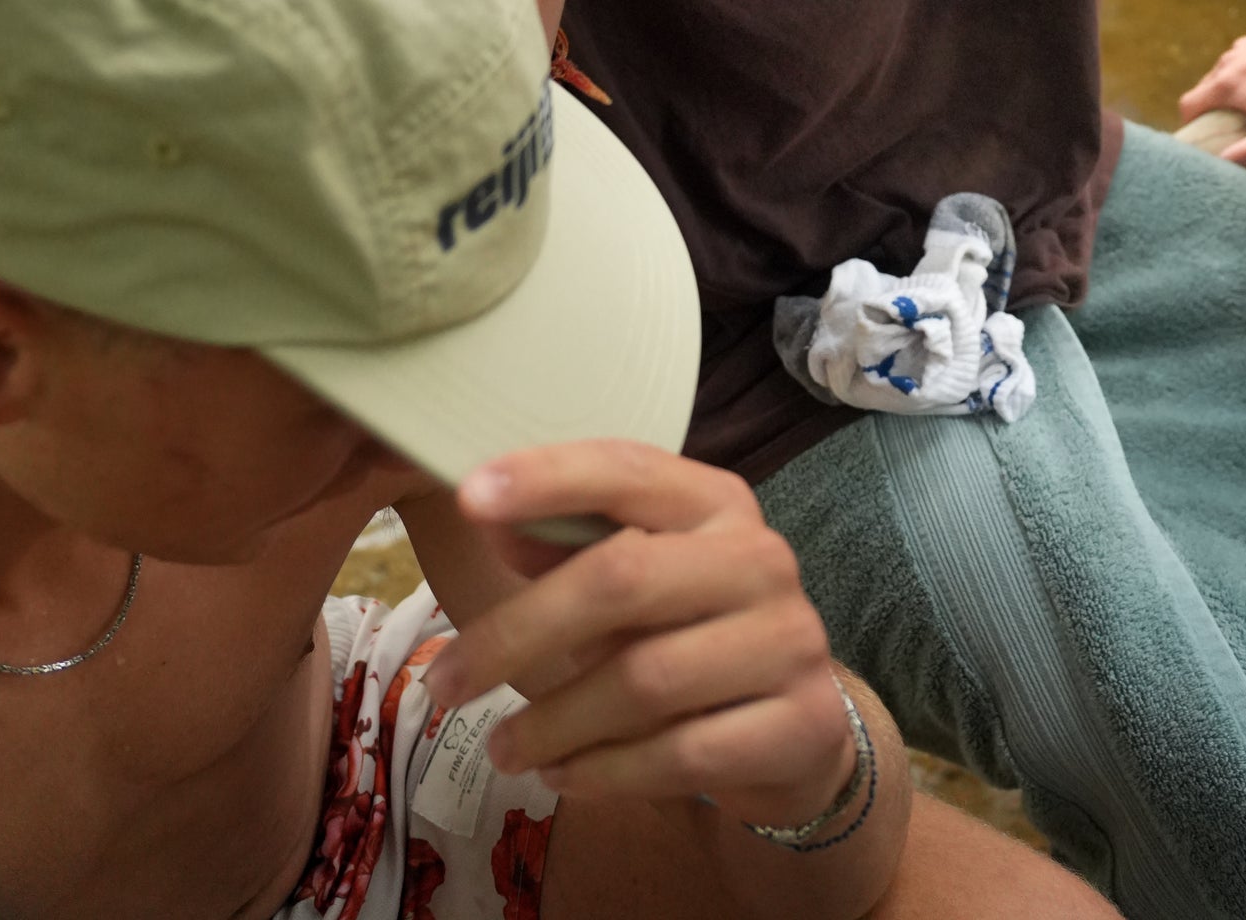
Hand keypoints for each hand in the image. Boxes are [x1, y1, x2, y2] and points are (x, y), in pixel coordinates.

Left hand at [425, 441, 854, 828]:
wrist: (800, 727)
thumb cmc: (694, 633)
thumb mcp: (639, 578)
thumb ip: (572, 547)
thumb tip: (491, 518)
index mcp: (715, 501)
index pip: (627, 468)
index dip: (548, 477)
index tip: (468, 496)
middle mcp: (760, 557)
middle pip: (621, 577)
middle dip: (518, 631)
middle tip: (444, 683)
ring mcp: (790, 640)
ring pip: (644, 680)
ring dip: (554, 720)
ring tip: (502, 749)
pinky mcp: (801, 725)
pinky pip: (680, 754)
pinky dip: (605, 772)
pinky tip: (562, 776)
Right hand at [1179, 23, 1245, 163]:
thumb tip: (1223, 163)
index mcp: (1224, 86)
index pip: (1188, 105)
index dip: (1189, 122)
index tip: (1202, 133)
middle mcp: (1224, 64)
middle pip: (1204, 89)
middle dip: (1212, 107)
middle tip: (1233, 123)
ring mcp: (1239, 48)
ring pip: (1223, 73)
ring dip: (1230, 89)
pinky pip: (1240, 60)